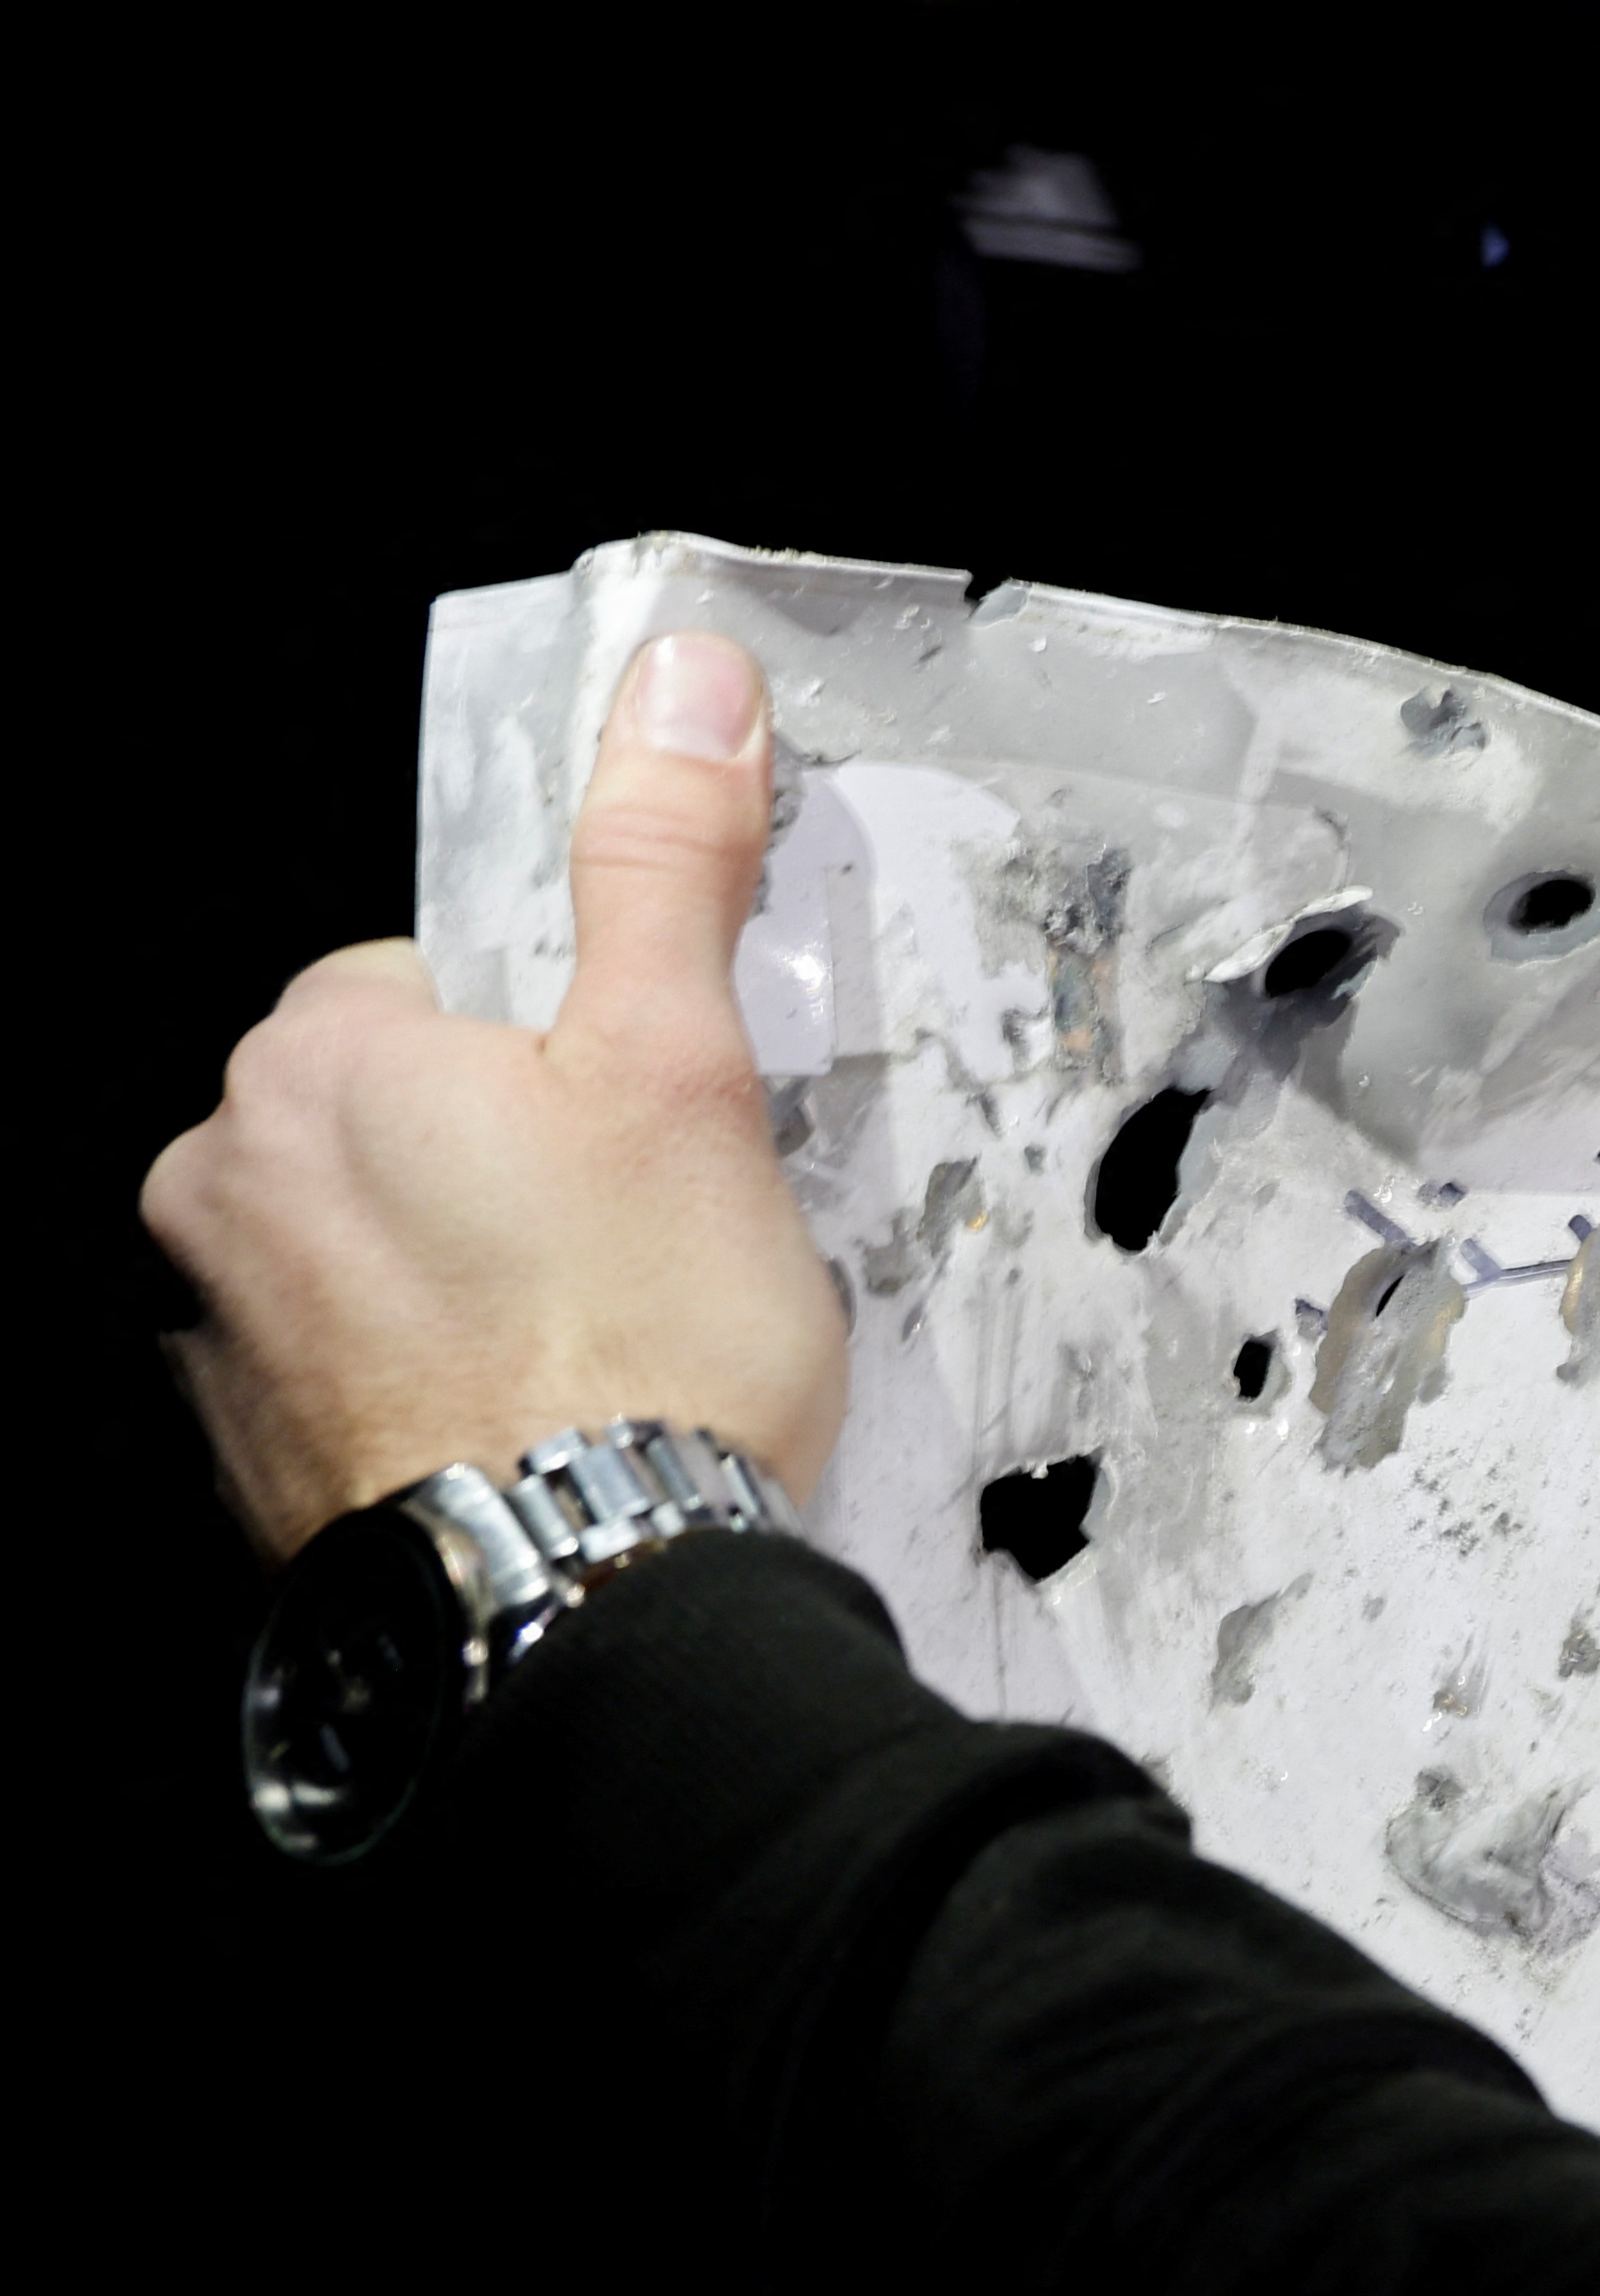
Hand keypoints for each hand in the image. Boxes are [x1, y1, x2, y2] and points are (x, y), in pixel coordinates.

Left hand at [142, 634, 847, 1559]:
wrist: (586, 1603)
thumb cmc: (635, 1345)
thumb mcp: (685, 1068)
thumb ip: (662, 865)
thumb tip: (676, 686)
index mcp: (314, 1059)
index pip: (431, 989)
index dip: (555, 1051)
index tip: (631, 1130)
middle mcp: (220, 1183)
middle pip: (385, 1121)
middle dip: (494, 1166)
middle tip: (634, 1248)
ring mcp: (212, 1330)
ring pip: (358, 1250)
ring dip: (454, 1282)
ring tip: (593, 1356)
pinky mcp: (241, 1458)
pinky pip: (342, 1375)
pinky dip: (421, 1390)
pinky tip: (529, 1430)